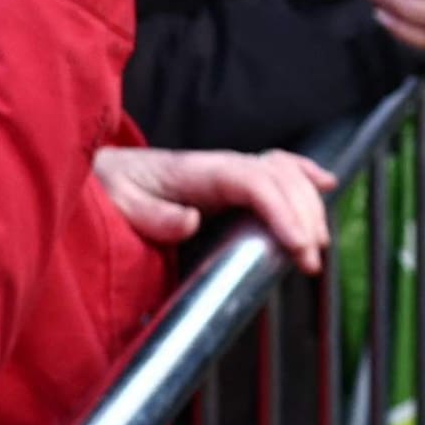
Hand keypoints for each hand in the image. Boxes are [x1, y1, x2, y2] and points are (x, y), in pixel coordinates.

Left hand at [94, 145, 335, 273]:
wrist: (99, 175)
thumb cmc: (108, 190)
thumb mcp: (117, 204)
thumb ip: (152, 215)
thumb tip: (191, 221)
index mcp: (194, 170)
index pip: (251, 180)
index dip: (280, 209)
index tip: (296, 244)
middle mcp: (217, 165)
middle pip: (277, 177)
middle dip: (302, 215)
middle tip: (309, 259)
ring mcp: (226, 170)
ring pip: (282, 174)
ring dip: (308, 204)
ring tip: (317, 244)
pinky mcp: (229, 181)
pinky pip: (274, 169)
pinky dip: (302, 174)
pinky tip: (325, 184)